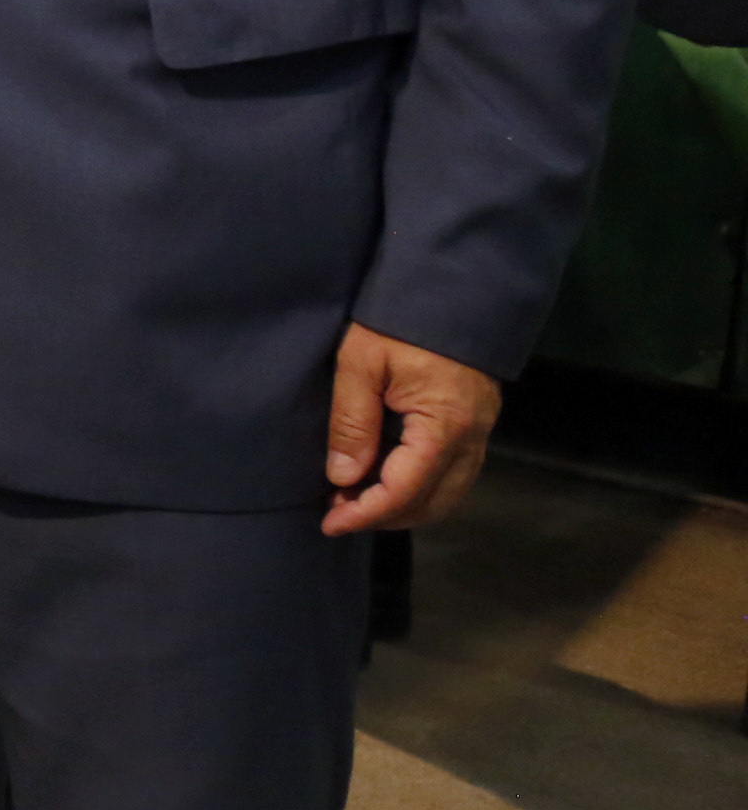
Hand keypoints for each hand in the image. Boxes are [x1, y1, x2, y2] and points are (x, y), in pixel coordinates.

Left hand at [321, 322, 501, 534]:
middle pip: (432, 503)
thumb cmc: (398, 320)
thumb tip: (342, 478)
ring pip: (447, 495)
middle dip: (385, 517)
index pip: (405, 491)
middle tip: (338, 513)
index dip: (366, 514)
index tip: (330, 522)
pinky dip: (421, 489)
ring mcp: (480, 433)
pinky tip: (385, 479)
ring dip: (404, 506)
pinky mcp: (477, 424)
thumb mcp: (361, 364)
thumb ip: (352, 423)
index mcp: (445, 426)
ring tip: (356, 500)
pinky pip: (453, 475)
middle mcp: (472, 438)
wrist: (449, 286)